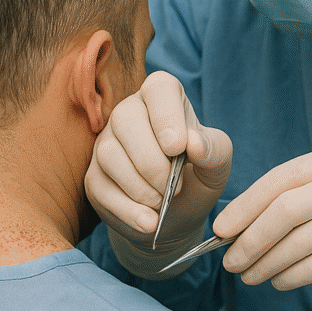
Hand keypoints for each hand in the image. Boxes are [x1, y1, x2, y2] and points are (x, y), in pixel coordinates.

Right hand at [85, 71, 231, 268]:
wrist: (178, 215)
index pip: (159, 88)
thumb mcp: (218, 164)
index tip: (178, 147)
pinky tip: (148, 221)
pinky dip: (127, 209)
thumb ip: (213, 149)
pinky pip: (100, 187)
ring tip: (163, 203)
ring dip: (140, 186)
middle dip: (152, 161)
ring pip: (109, 153)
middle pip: (126, 120)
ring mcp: (106, 142)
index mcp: (164, 97)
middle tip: (174, 187)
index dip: (166, 115)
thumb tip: (193, 142)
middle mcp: (130, 112)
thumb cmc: (199, 176)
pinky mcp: (93, 176)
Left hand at [213, 140, 311, 310]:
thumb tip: (232, 224)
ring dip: (265, 262)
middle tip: (230, 261)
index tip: (221, 229)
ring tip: (248, 275)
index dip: (246, 204)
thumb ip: (291, 200)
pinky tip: (278, 282)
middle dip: (251, 238)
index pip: (283, 177)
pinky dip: (289, 276)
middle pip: (286, 208)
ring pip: (298, 240)